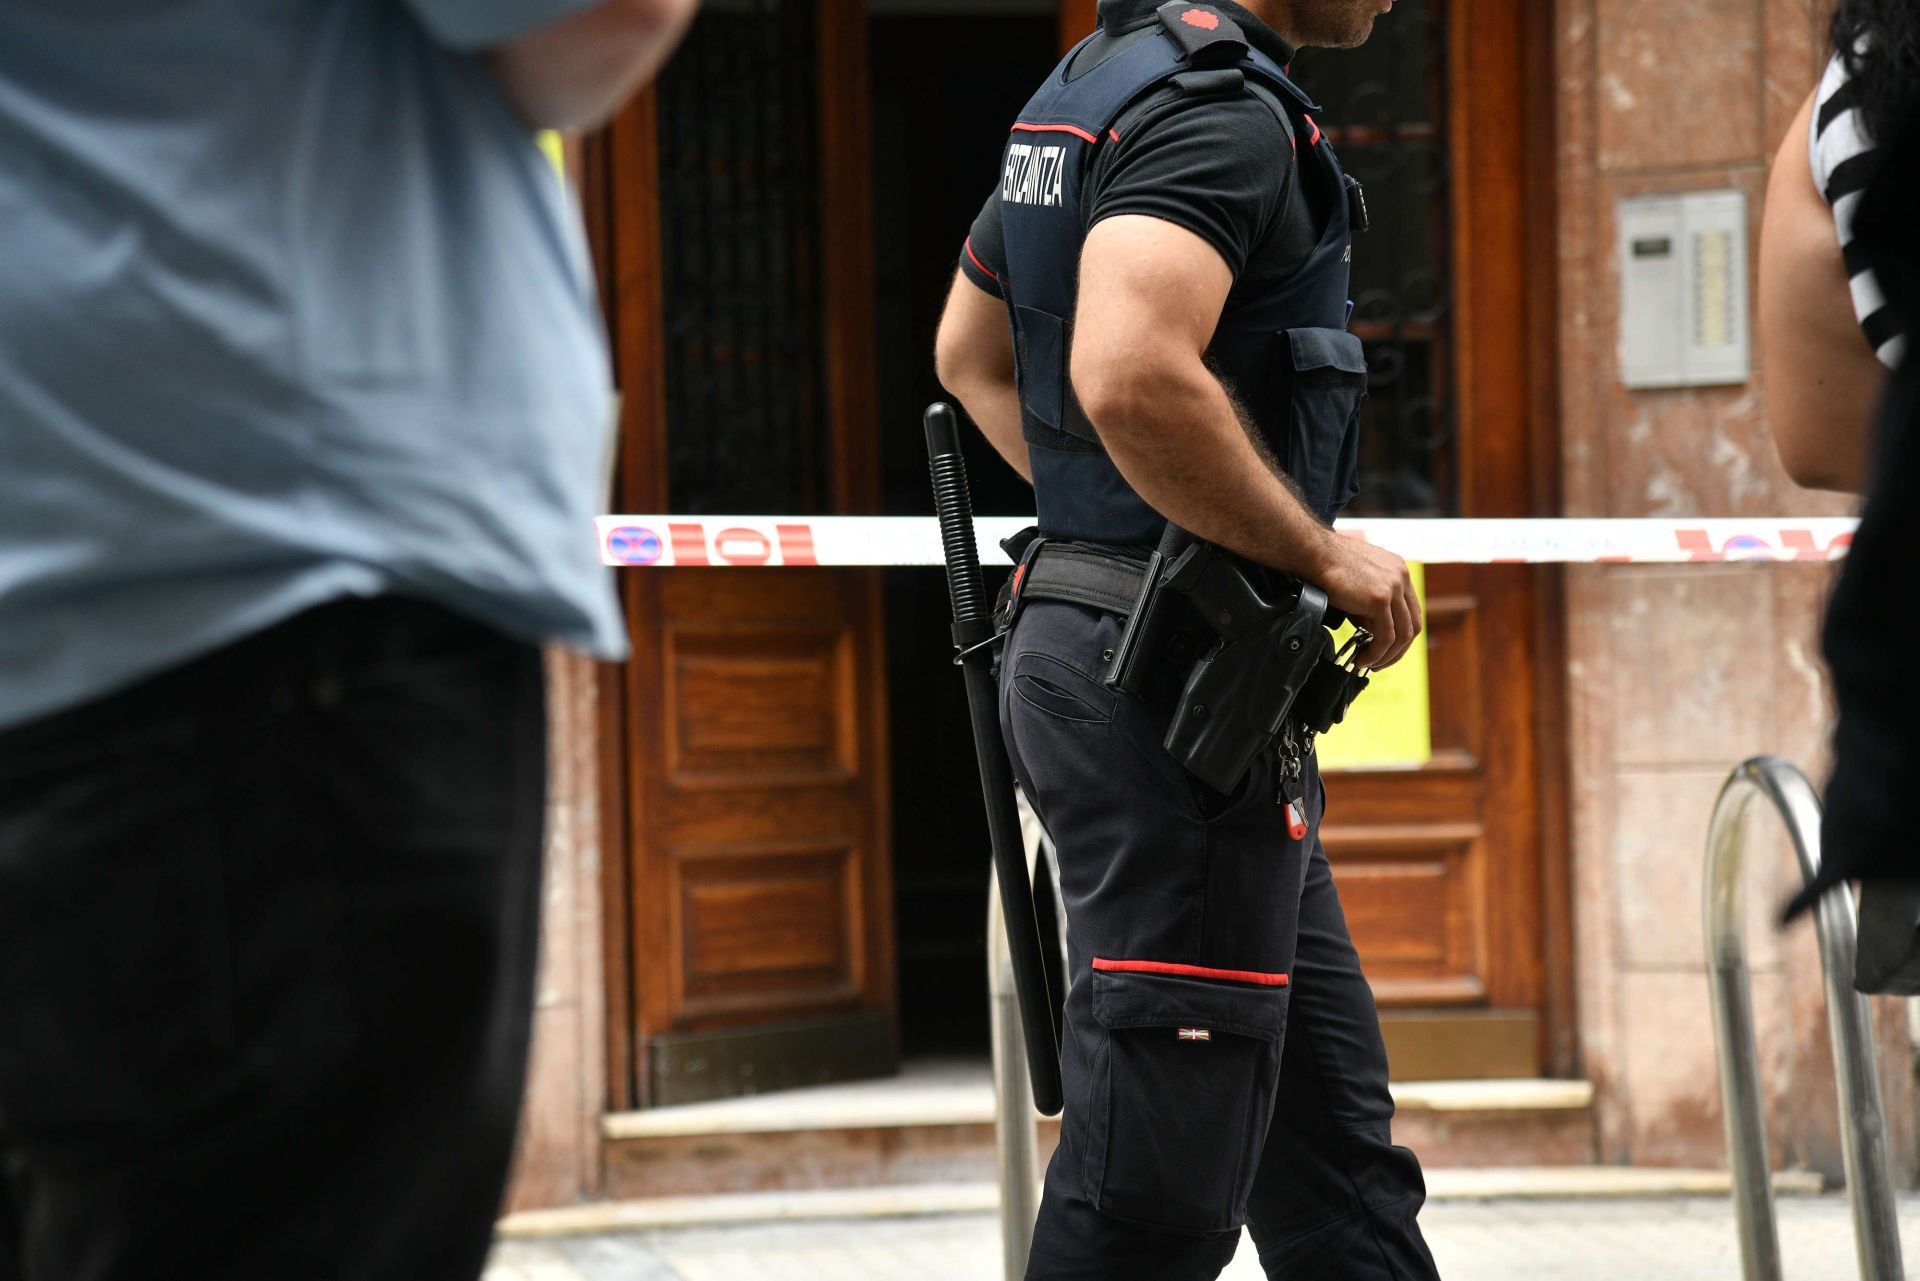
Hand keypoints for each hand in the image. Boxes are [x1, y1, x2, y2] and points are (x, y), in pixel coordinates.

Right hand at [1310, 533, 1421, 669]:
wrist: (1312, 553)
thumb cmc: (1326, 564)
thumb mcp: (1357, 584)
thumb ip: (1368, 605)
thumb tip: (1369, 631)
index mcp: (1397, 571)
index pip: (1410, 610)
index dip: (1401, 635)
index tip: (1385, 649)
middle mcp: (1401, 577)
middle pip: (1412, 625)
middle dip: (1397, 650)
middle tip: (1379, 662)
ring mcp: (1393, 587)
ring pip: (1402, 635)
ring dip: (1386, 655)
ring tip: (1369, 664)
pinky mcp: (1380, 599)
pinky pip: (1385, 637)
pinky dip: (1376, 653)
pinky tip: (1362, 658)